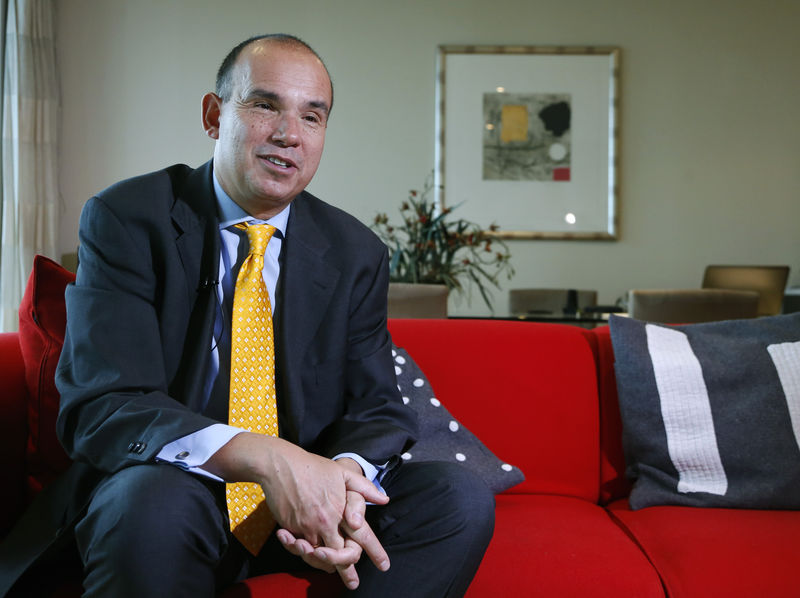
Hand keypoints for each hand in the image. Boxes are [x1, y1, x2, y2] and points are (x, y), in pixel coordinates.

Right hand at [202, 434, 389, 588]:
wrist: (280, 465)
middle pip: (339, 554)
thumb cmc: (313, 467)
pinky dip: (306, 552)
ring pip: (318, 555)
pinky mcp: (290, 528)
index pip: (361, 537)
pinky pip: (300, 548)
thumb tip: (385, 499)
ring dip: (325, 563)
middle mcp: (325, 522)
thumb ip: (365, 488)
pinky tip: (310, 553)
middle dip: (347, 569)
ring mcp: (306, 527)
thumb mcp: (343, 473)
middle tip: (353, 582)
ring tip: (332, 570)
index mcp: (341, 510)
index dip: (375, 552)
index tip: (384, 565)